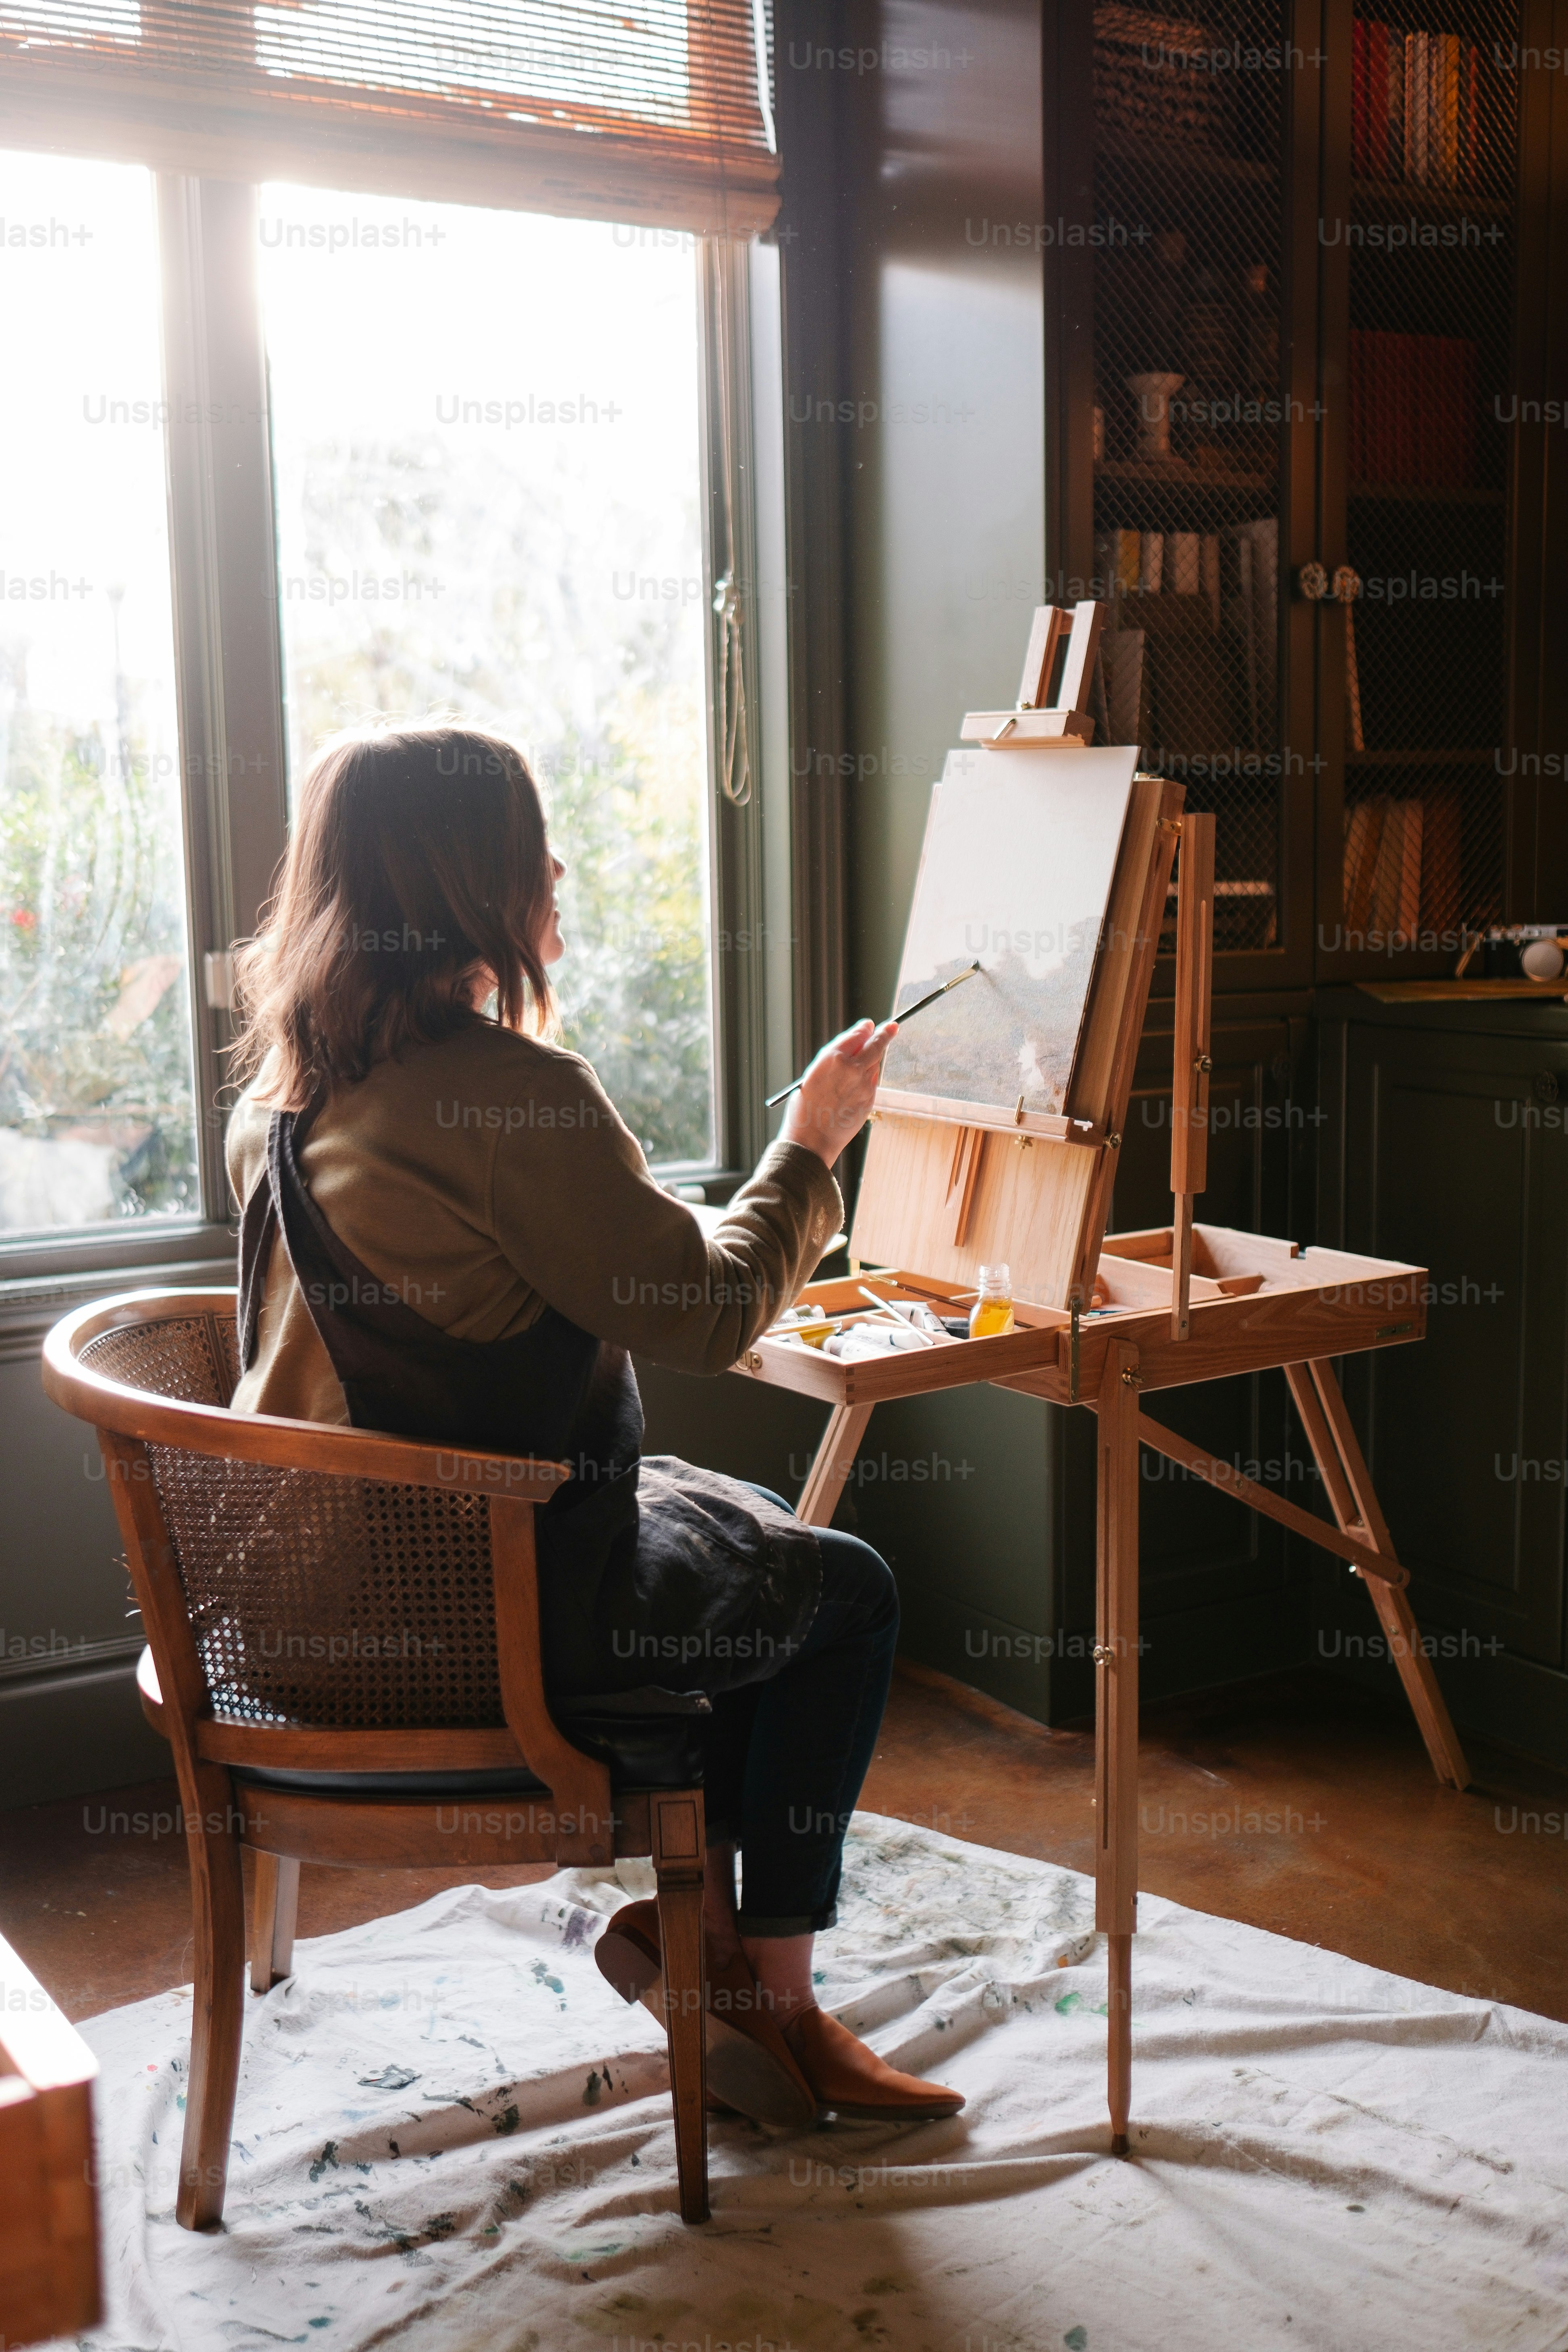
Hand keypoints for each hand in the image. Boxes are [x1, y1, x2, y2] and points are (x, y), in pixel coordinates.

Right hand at [779, 1017, 898, 1169]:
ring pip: (874, 1064)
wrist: (811, 1140)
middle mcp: (851, 1068)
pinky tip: (856, 1083)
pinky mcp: (869, 1100)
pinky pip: (872, 1082)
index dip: (863, 1029)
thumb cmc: (804, 1108)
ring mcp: (863, 1085)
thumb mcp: (812, 1075)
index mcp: (832, 1058)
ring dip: (872, 1059)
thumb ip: (833, 1059)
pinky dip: (868, 1078)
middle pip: (874, 1045)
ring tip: (865, 1059)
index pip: (856, 1035)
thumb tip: (852, 1047)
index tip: (869, 1025)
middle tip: (892, 1027)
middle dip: (884, 1034)